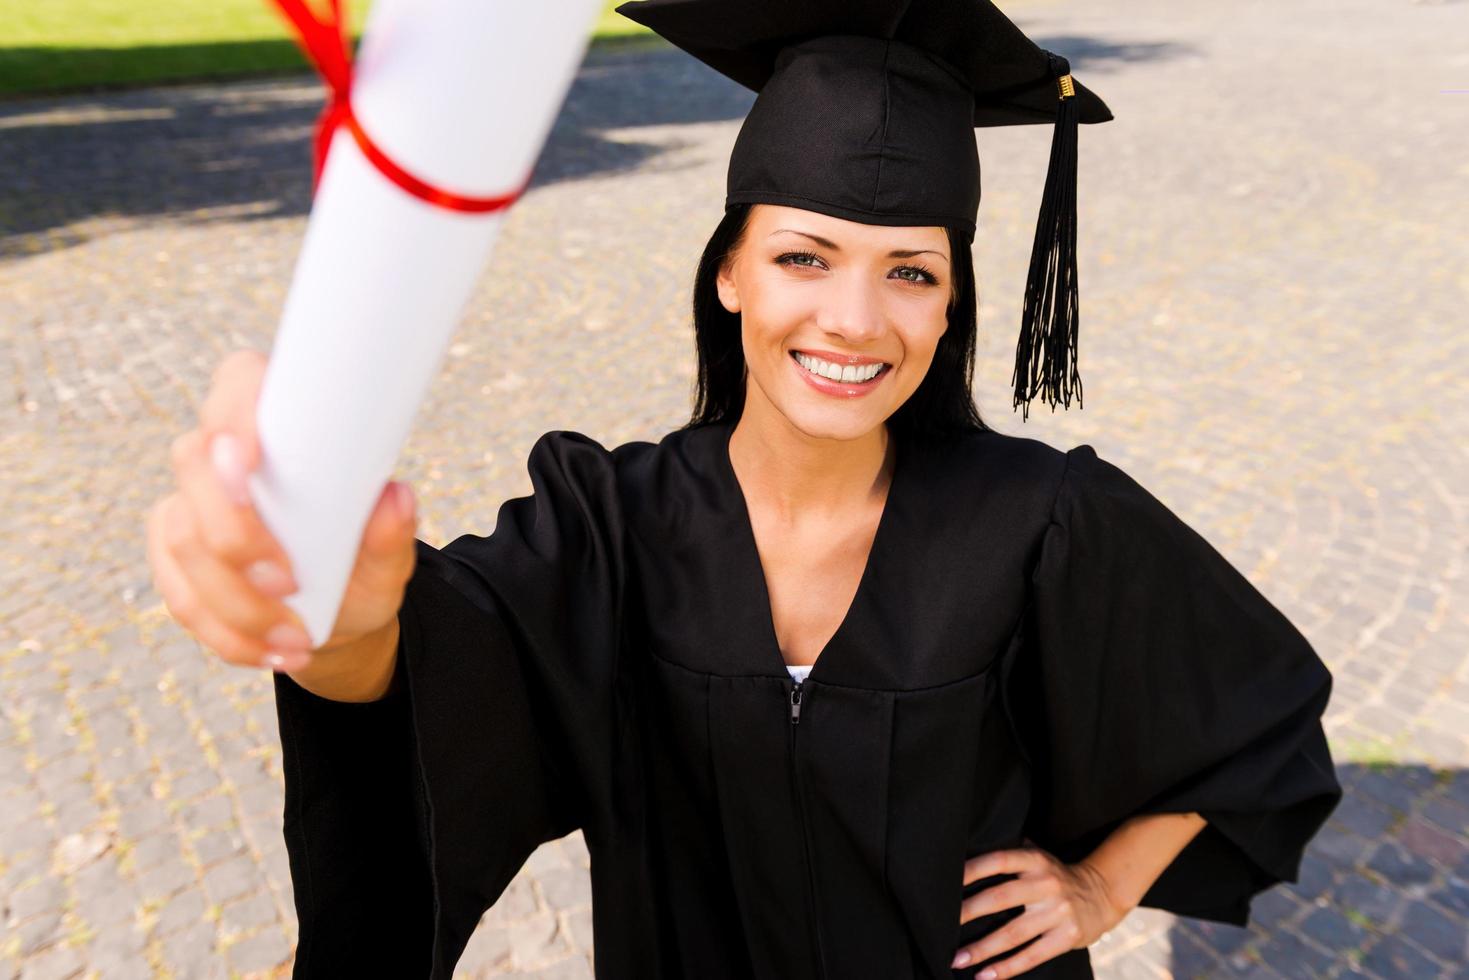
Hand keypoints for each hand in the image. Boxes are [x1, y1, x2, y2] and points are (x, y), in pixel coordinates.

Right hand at [146, 348, 418, 672]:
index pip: (241, 383)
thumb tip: (395, 497)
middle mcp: (221, 456)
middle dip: (236, 532)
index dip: (235, 411)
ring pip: (185, 541)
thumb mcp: (388, 558)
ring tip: (299, 636)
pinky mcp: (172, 560)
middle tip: (290, 582)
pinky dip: (229, 634)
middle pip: (194, 464)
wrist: (334, 615)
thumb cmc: (359, 564)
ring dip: (240, 601)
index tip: (251, 459)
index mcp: (279, 426)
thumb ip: (392, 532)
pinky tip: (273, 651)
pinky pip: (181, 596)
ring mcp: (187, 507)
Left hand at [951, 839, 1129, 976]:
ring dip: (982, 949)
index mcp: (1035, 861)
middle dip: (969, 912)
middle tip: (942, 926)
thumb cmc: (1054, 876)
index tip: (945, 882)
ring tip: (957, 959)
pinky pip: (1031, 955)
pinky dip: (1006, 968)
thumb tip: (964, 853)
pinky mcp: (1066, 938)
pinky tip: (985, 975)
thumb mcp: (1038, 858)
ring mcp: (1058, 912)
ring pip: (1013, 933)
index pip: (998, 860)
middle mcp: (1046, 884)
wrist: (1101, 894)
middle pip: (1001, 898)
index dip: (972, 869)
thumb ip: (1010, 857)